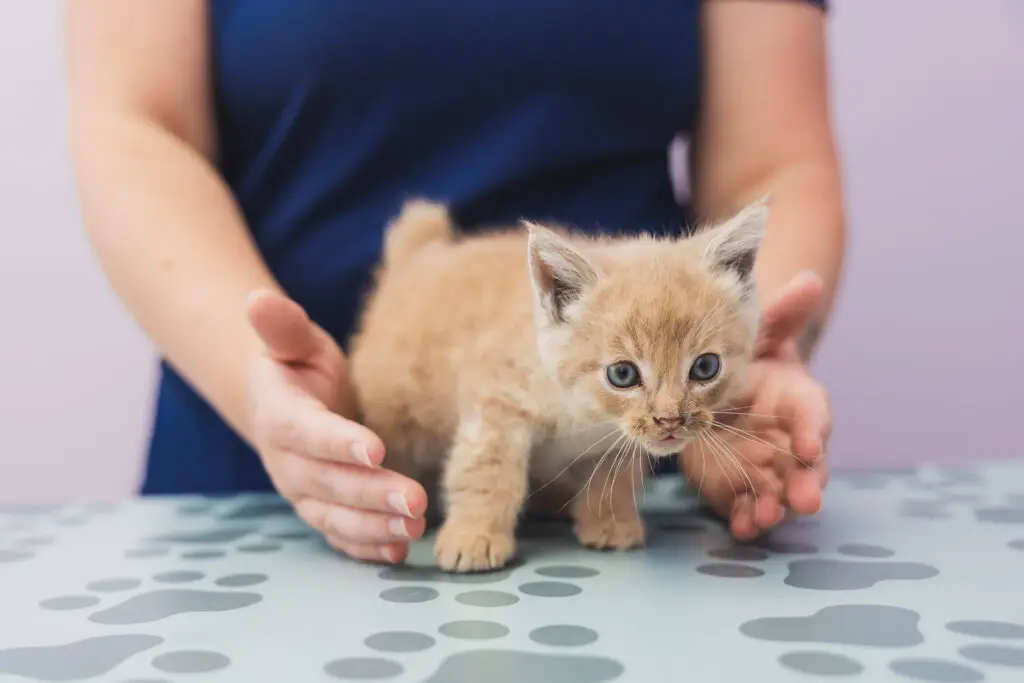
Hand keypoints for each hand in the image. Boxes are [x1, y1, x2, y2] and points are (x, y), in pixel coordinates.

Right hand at [244, 289, 427, 562]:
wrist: (285, 404)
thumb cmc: (297, 367)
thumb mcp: (292, 341)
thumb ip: (282, 326)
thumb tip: (258, 298)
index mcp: (279, 415)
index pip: (307, 432)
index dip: (338, 442)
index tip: (376, 448)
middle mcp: (286, 462)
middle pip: (327, 482)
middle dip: (371, 493)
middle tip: (416, 500)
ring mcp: (303, 492)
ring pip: (335, 516)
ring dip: (374, 526)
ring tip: (415, 528)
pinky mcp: (320, 511)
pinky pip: (340, 535)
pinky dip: (366, 547)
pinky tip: (399, 552)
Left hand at [680, 273, 831, 539]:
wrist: (719, 380)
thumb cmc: (748, 353)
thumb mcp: (758, 332)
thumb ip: (781, 315)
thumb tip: (809, 281)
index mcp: (798, 399)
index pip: (814, 414)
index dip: (813, 430)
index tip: (809, 445)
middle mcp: (789, 438)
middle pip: (806, 465)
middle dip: (806, 483)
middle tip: (805, 500)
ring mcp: (764, 464)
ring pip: (777, 490)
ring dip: (773, 507)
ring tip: (763, 519)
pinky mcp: (737, 482)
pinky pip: (744, 504)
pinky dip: (744, 517)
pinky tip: (739, 528)